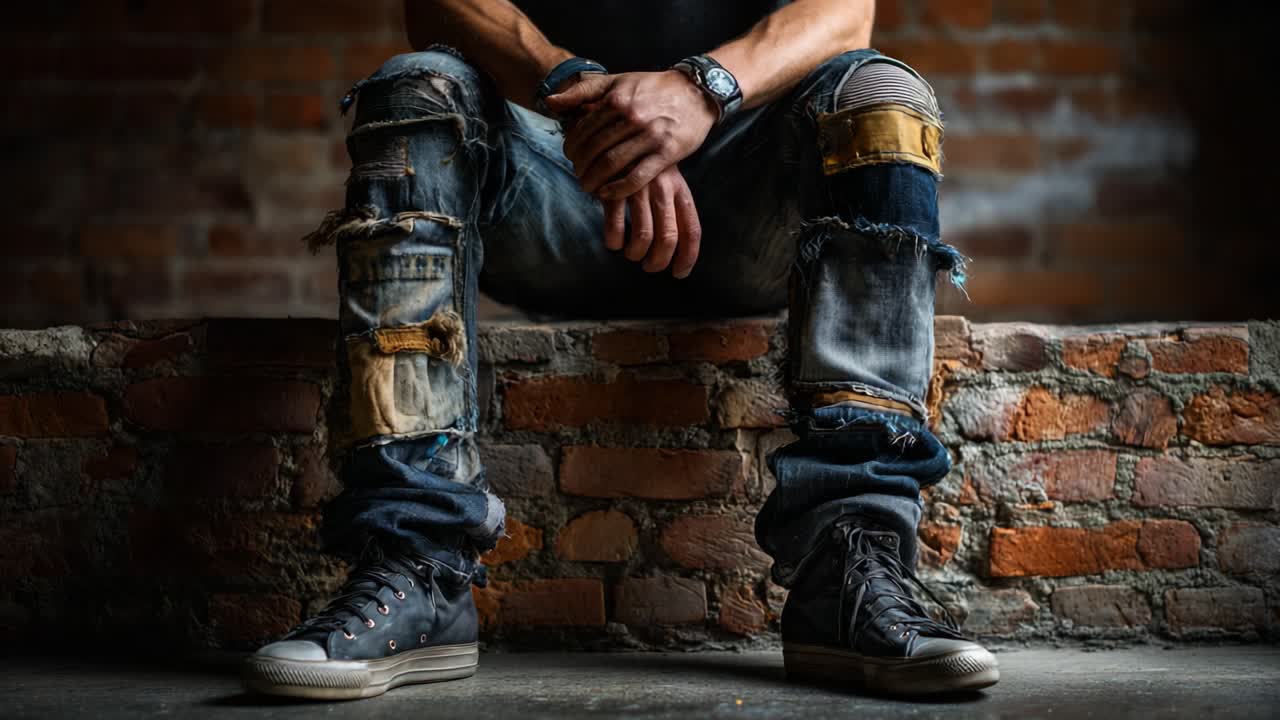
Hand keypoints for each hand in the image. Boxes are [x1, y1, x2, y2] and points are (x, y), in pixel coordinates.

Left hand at [548, 70, 717, 199]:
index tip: (569, 156)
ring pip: (612, 164)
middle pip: (594, 150)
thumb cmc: (653, 88)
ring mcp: (651, 136)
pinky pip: (637, 177)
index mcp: (617, 99)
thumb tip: (550, 102)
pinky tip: (606, 193)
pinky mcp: (667, 153)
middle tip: (577, 174)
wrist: (697, 92)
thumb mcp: (617, 81)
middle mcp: (632, 117)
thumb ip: (583, 91)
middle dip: (580, 166)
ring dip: (594, 180)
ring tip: (587, 186)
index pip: (583, 130)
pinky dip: (617, 188)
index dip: (571, 147)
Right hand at [601, 166, 700, 278]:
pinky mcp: (613, 189)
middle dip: (658, 261)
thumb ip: (674, 209)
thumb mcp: (668, 182)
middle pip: (668, 238)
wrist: (617, 136)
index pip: (692, 230)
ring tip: (631, 254)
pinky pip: (615, 227)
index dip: (688, 257)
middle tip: (649, 267)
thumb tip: (678, 249)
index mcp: (679, 190)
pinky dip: (614, 242)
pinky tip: (613, 242)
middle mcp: (662, 190)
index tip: (679, 273)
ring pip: (643, 237)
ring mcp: (638, 189)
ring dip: (636, 254)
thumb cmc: (645, 167)